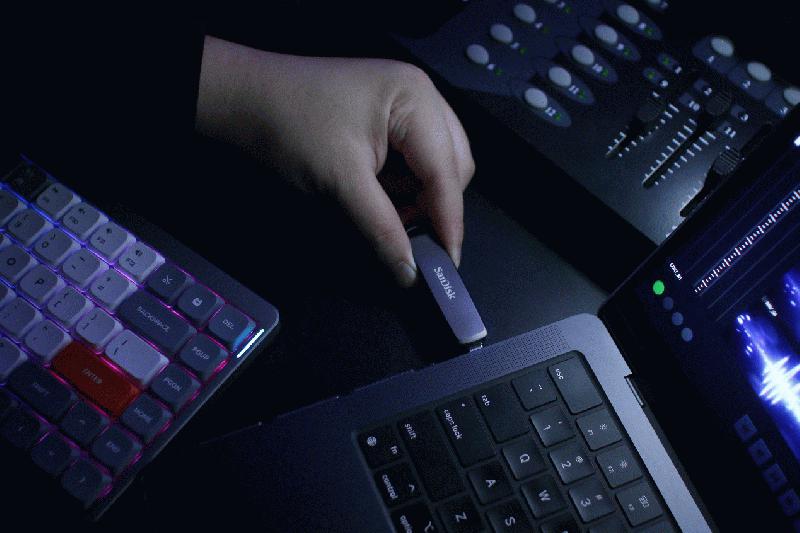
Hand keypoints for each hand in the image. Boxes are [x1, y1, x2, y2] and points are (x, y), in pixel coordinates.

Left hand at [196, 36, 474, 286]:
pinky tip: (383, 198)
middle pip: (453, 166)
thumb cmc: (289, 126)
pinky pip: (416, 158)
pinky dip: (406, 185)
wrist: (244, 98)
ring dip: (420, 198)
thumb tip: (409, 272)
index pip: (446, 171)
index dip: (448, 221)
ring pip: (438, 164)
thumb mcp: (340, 183)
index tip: (447, 263)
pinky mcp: (391, 116)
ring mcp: (407, 103)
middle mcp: (421, 95)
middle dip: (436, 207)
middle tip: (414, 242)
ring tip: (391, 218)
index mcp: (415, 99)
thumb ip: (381, 228)